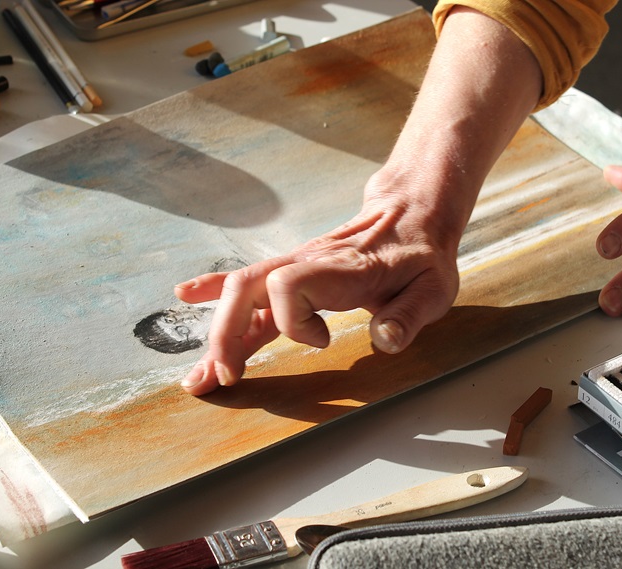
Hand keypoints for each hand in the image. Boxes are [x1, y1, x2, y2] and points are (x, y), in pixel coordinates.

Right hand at [173, 6, 542, 394]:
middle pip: (245, 288)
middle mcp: (307, 263)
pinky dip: (215, 294)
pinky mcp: (292, 274)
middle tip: (224, 379)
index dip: (294, 322)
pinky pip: (246, 283)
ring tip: (200, 375)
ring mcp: (295, 266)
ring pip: (239, 290)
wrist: (412, 216)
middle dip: (227, 336)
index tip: (324, 342)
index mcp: (340, 268)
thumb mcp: (434, 288)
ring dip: (217, 333)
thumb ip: (410, 315)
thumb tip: (384, 341)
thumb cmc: (422, 256)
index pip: (288, 286)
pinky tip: (187, 297)